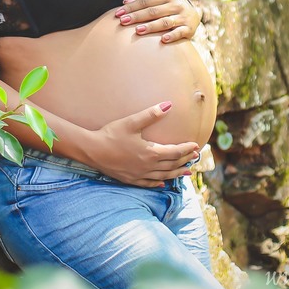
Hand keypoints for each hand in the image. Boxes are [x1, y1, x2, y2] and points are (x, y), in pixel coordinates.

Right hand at [85, 102, 199, 186]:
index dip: (186, 149)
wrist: (92, 151)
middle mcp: (148, 166)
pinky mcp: (130, 180)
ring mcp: (139, 175)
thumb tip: (168, 105)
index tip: (196, 146)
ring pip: (163, 176)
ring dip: (176, 173)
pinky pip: (149, 183)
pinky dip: (158, 182)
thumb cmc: (111, 134)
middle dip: (184, 160)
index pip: (175, 152)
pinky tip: (162, 183)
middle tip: (194, 157)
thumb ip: (151, 114)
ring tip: (186, 172)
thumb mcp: (131, 122)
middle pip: (172, 165)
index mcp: (150, 153)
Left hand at [114, 0, 200, 42]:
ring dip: (151, 26)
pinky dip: (172, 36)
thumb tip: (124, 2)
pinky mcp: (189, 29)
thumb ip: (144, 0)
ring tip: (138, 31)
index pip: (146, 1)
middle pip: (153, 11)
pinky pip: (179, 32)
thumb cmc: (171, 8)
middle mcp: (176, 5)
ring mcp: (183, 17)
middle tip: (123, 22)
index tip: (118, 14)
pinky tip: (163, 40)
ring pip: (165, 22)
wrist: (195, 16)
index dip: (131, 7)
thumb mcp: (161, 1)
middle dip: (137, 16)